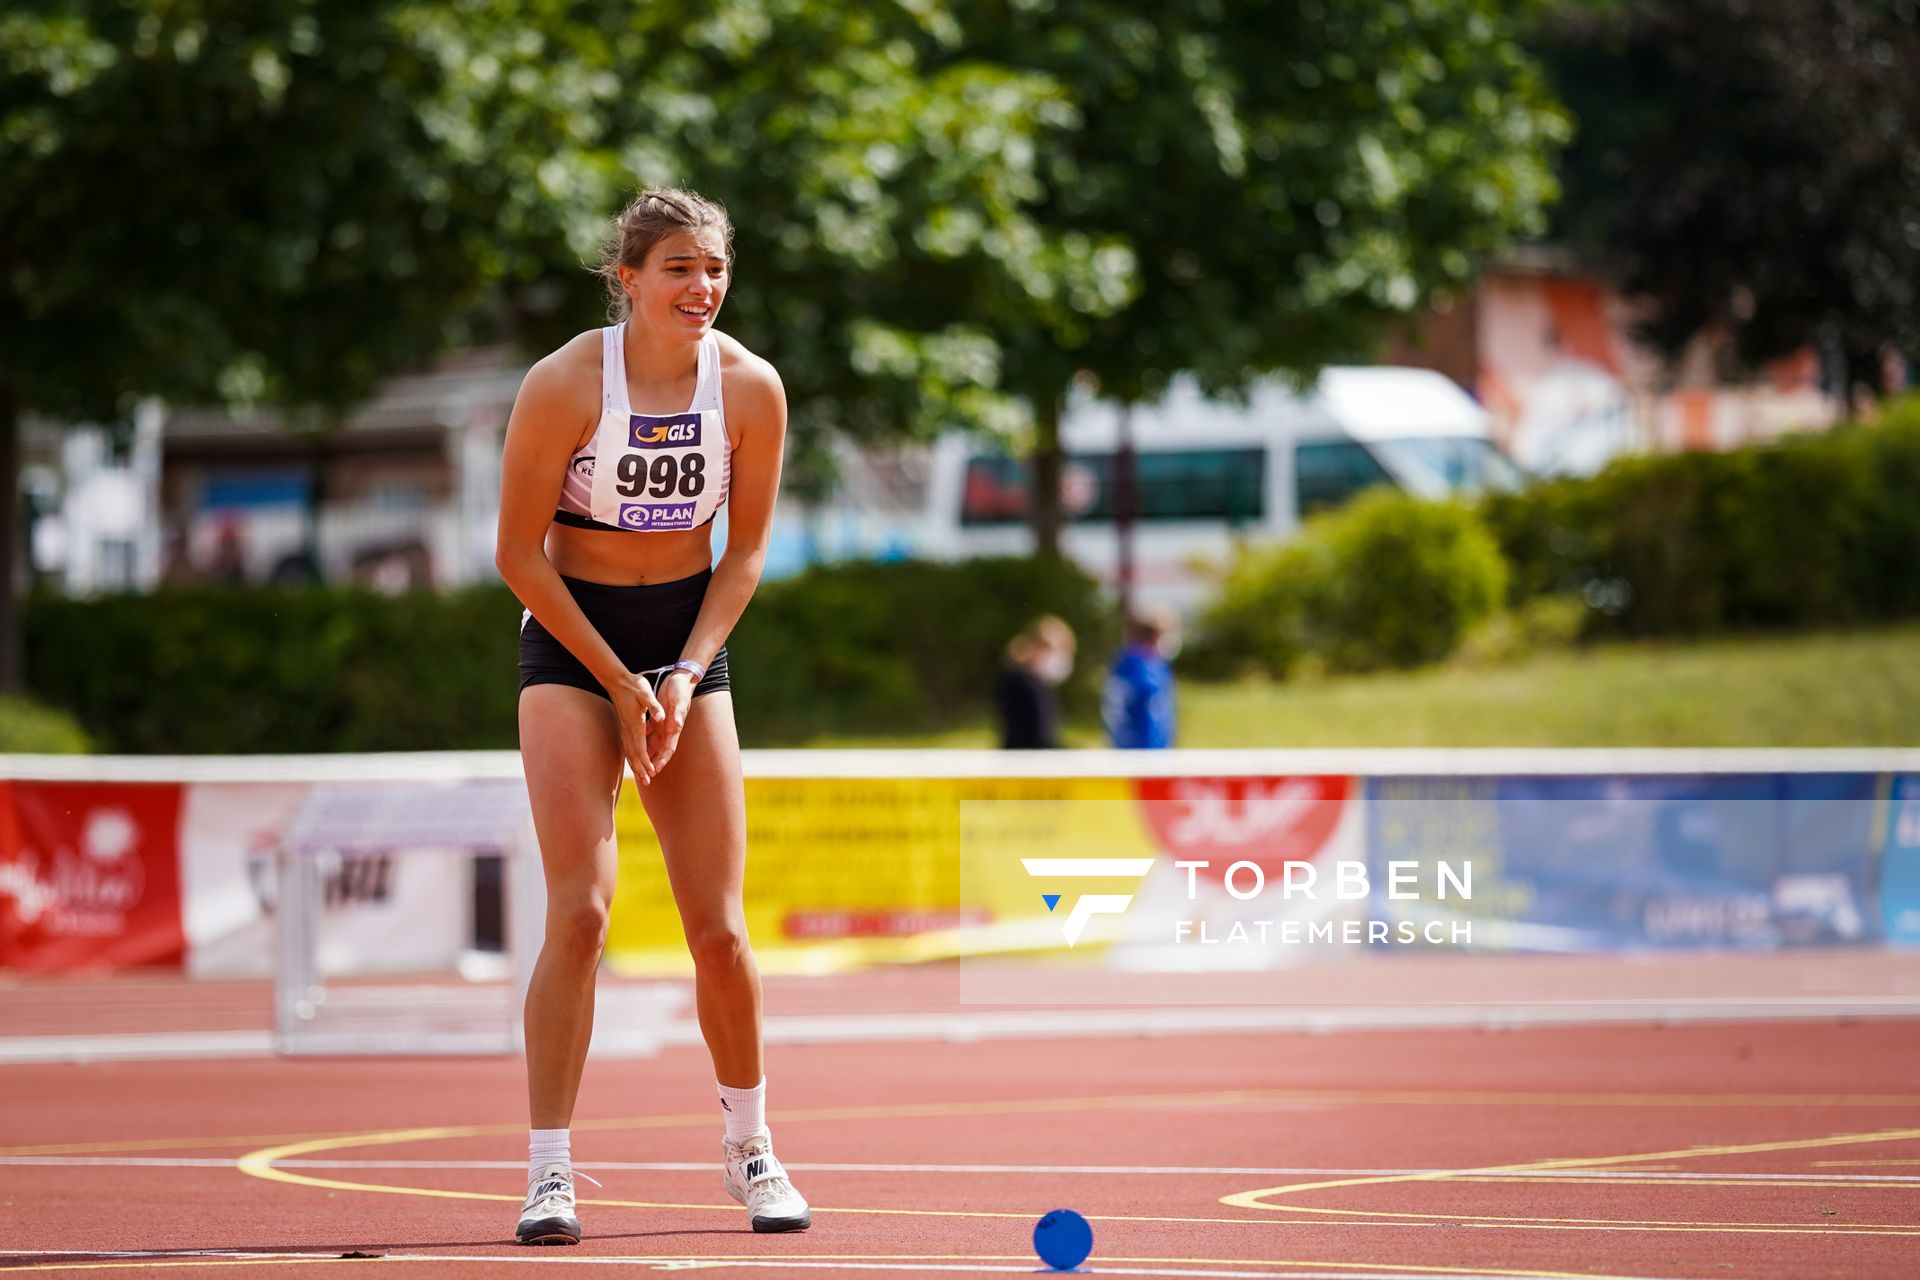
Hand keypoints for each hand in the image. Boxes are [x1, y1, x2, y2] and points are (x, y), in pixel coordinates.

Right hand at [610, 672, 666, 786]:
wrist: (617, 680)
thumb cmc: (634, 685)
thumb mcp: (646, 693)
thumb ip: (654, 706)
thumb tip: (662, 718)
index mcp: (636, 724)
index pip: (641, 748)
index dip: (647, 762)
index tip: (652, 773)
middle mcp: (628, 729)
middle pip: (634, 754)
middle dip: (641, 769)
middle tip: (647, 782)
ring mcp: (624, 728)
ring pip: (629, 751)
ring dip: (635, 765)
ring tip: (641, 777)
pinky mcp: (623, 725)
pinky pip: (626, 745)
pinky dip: (631, 756)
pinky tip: (633, 761)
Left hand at [645, 669, 696, 773]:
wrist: (681, 679)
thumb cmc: (681, 689)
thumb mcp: (680, 700)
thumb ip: (678, 713)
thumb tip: (677, 724)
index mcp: (674, 727)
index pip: (668, 749)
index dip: (662, 761)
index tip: (655, 771)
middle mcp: (669, 729)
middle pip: (660, 751)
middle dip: (653, 764)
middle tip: (645, 777)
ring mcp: (663, 724)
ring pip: (653, 744)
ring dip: (647, 755)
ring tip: (639, 767)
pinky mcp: (658, 718)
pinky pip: (649, 733)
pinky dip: (643, 741)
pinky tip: (635, 746)